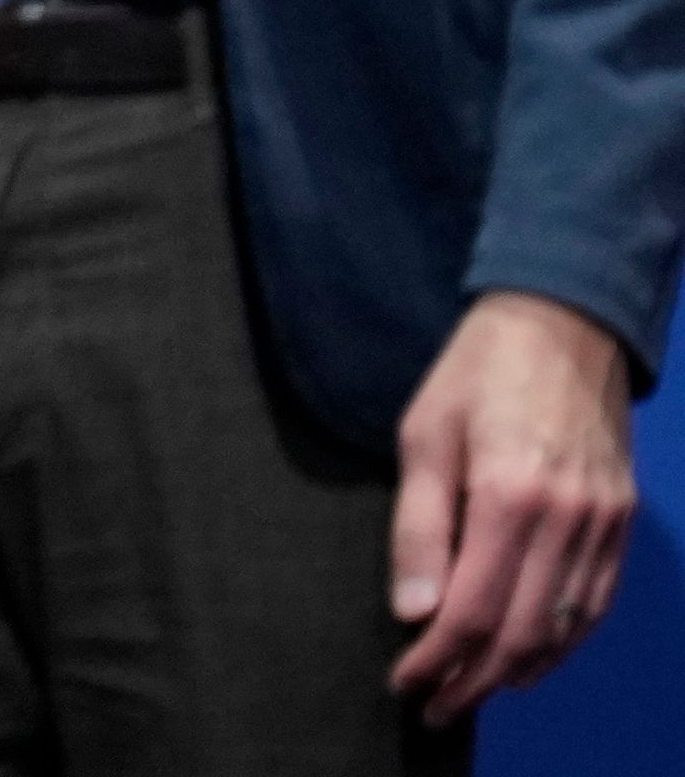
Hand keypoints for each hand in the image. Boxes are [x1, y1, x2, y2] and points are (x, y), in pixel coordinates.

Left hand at [388, 290, 638, 722]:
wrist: (562, 324)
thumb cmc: (475, 374)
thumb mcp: (423, 437)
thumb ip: (420, 527)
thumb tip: (414, 610)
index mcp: (509, 495)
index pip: (473, 609)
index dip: (437, 657)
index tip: (406, 681)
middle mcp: (567, 518)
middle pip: (522, 631)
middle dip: (473, 678)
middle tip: (435, 704)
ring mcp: (603, 522)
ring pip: (565, 626)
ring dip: (519, 670)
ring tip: (474, 690)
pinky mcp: (622, 519)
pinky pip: (595, 601)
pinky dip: (562, 640)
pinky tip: (530, 656)